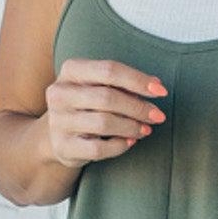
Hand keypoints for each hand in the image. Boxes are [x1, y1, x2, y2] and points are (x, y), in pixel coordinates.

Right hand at [44, 56, 168, 167]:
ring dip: (131, 127)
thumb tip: (156, 85)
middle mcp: (59, 93)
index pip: (109, 70)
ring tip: (145, 129)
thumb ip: (123, 85)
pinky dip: (119, 145)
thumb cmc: (87, 106)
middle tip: (157, 116)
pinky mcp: (62, 146)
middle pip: (108, 97)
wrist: (56, 135)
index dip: (138, 80)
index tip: (162, 91)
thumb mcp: (99, 87)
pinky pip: (98, 148)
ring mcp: (58, 121)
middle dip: (138, 107)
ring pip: (104, 123)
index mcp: (70, 70)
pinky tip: (130, 142)